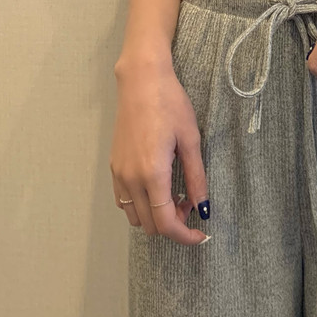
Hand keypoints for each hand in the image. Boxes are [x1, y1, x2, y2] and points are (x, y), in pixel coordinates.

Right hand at [110, 61, 210, 245]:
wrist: (141, 80)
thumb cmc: (169, 103)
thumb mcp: (190, 140)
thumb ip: (196, 177)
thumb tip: (203, 208)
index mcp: (152, 174)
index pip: (165, 223)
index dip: (185, 236)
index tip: (201, 235)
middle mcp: (130, 178)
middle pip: (149, 225)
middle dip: (172, 224)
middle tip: (191, 203)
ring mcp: (118, 173)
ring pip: (134, 216)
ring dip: (155, 215)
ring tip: (175, 194)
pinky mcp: (113, 165)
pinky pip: (124, 199)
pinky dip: (141, 204)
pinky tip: (157, 185)